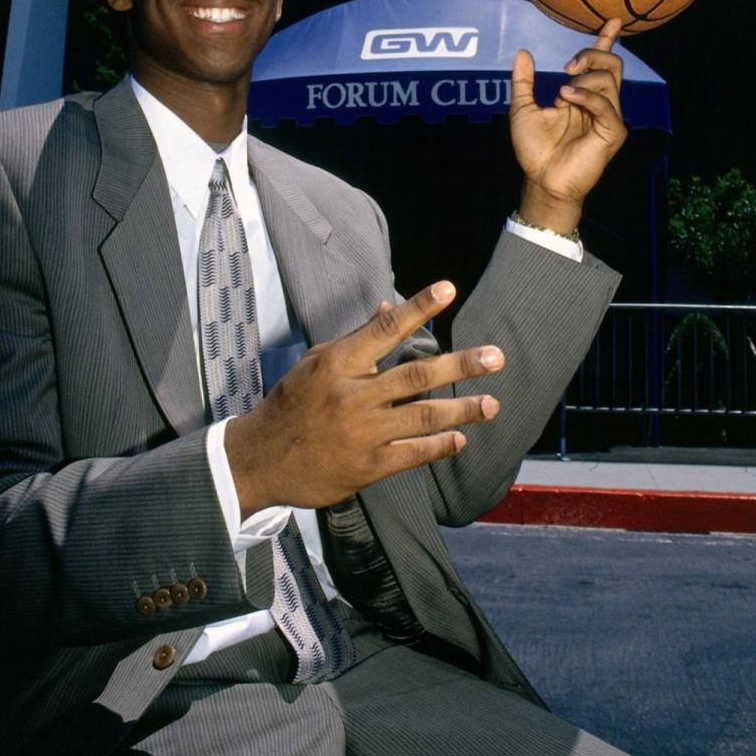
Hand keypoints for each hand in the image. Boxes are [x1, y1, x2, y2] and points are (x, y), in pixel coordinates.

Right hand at [224, 282, 504, 514]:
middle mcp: (353, 395)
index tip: (448, 289)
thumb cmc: (291, 404)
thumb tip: (387, 307)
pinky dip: (440, 445)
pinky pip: (413, 453)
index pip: (385, 328)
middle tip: (495, 357)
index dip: (419, 307)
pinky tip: (460, 438)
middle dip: (460, 365)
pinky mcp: (368, 467)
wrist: (260, 459)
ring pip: (423, 416)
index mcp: (338, 363)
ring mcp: (363, 432)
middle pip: (417, 375)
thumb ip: (356, 339)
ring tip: (491, 403)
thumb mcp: (316, 363)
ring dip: (462, 409)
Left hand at [510, 18, 626, 234]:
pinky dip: (586, 96)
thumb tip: (523, 52)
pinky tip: (567, 98)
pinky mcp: (613, 132)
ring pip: (610, 78)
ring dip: (585, 76)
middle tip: (566, 66)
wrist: (541, 180)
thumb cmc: (534, 149)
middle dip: (592, 54)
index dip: (606, 41)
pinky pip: (607, 104)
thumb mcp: (522, 109)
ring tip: (562, 89)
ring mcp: (609, 117)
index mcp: (583, 96)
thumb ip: (523, 81)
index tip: (612, 21)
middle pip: (612, 64)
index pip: (600, 64)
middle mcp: (600, 103)